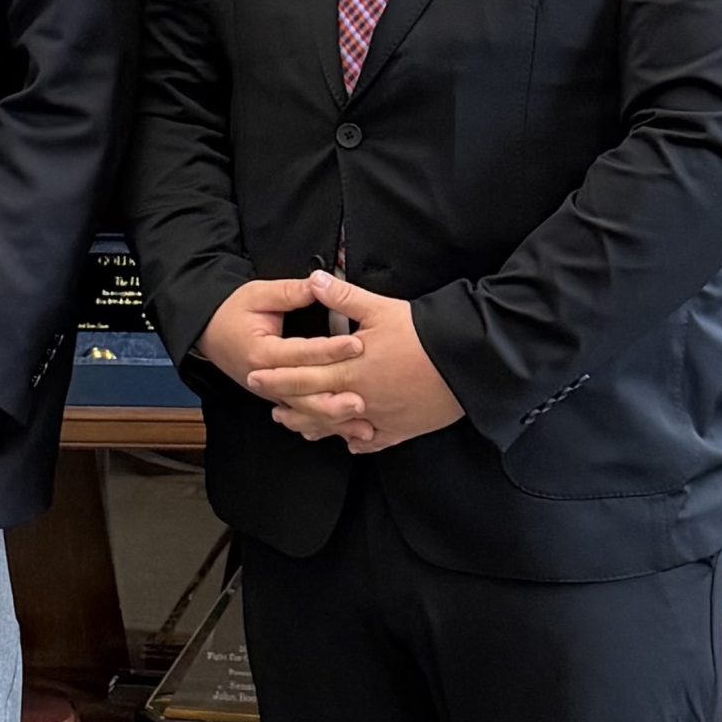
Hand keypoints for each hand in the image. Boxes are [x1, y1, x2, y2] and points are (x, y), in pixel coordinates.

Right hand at [196, 277, 371, 444]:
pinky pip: (304, 417)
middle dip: (335, 399)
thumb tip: (319, 284)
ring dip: (334, 420)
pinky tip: (349, 432)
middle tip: (363, 398)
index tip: (357, 345)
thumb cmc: (232, 313)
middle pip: (304, 395)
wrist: (210, 332)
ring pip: (306, 413)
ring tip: (361, 425)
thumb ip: (289, 292)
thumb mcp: (257, 294)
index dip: (330, 349)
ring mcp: (272, 394)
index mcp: (261, 352)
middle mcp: (266, 379)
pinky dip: (327, 426)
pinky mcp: (279, 399)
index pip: (300, 353)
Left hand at [244, 271, 463, 452]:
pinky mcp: (402, 429)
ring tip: (297, 426)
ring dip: (315, 426)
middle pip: (314, 404)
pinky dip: (358, 441)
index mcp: (349, 368)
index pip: (302, 375)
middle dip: (287, 404)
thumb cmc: (423, 335)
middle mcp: (359, 398)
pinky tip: (349, 442)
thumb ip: (343, 297)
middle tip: (267, 405)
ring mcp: (380, 417)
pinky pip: (374, 440)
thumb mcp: (380, 309)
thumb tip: (313, 279)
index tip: (255, 376)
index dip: (276, 377)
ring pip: (338, 427)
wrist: (466, 364)